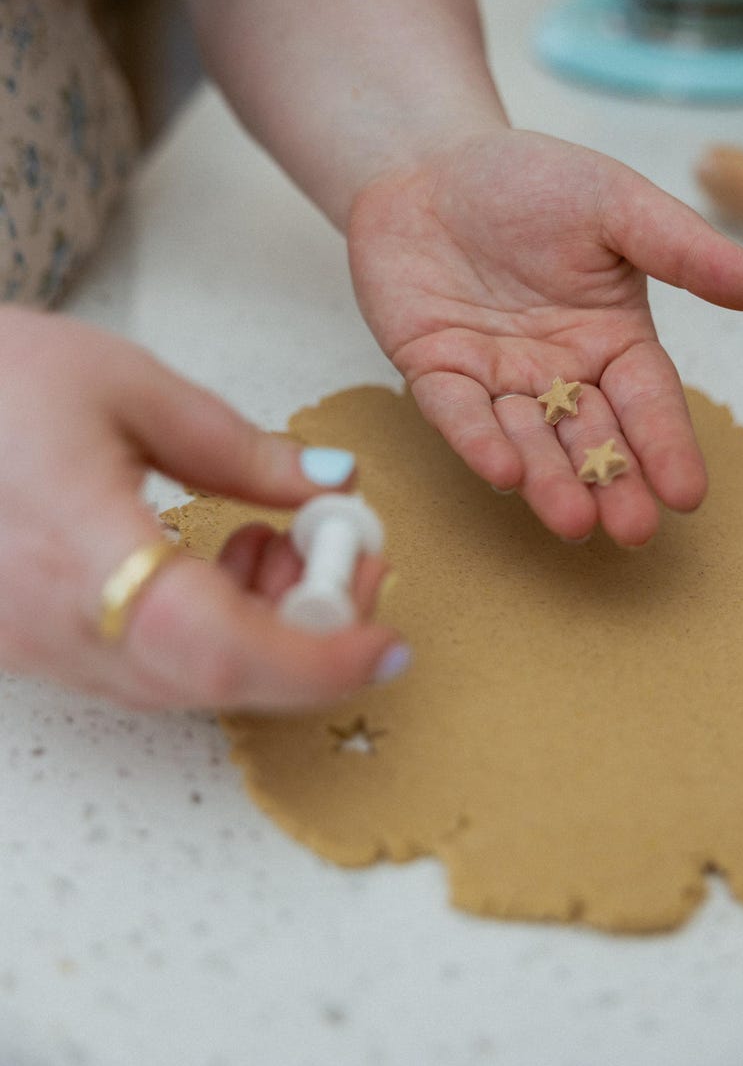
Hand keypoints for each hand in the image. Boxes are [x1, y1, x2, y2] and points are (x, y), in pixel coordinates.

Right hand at [0, 309, 403, 709]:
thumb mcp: (129, 385)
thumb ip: (238, 448)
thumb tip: (332, 486)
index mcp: (74, 544)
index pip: (213, 645)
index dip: (313, 659)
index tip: (385, 644)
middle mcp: (49, 621)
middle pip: (213, 677)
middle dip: (309, 633)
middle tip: (350, 559)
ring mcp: (35, 645)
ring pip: (185, 680)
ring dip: (265, 628)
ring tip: (278, 539)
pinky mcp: (35, 645)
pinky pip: (147, 665)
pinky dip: (214, 629)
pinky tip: (225, 559)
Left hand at [348, 130, 742, 546]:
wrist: (429, 161)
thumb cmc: (529, 180)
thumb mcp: (617, 205)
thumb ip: (686, 251)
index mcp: (609, 337)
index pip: (646, 400)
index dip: (665, 445)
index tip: (688, 494)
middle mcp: (556, 370)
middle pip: (589, 435)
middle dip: (611, 482)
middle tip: (632, 529)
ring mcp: (494, 377)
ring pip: (527, 437)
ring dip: (549, 481)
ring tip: (575, 521)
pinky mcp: (435, 371)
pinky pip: (456, 412)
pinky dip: (478, 441)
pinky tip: (504, 472)